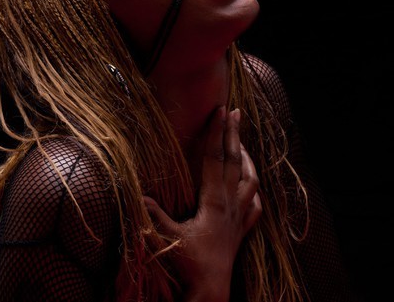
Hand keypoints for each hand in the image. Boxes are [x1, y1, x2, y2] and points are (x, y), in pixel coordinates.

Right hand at [143, 106, 261, 301]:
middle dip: (234, 134)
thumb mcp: (167, 238)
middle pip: (234, 161)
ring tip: (242, 143)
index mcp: (214, 200)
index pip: (214, 158)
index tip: (220, 111)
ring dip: (247, 158)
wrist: (211, 290)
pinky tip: (250, 185)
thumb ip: (154, 216)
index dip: (217, 133)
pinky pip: (255, 205)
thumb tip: (139, 195)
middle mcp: (231, 204)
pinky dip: (253, 190)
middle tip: (235, 111)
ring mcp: (240, 216)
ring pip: (250, 179)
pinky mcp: (243, 229)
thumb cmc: (189, 264)